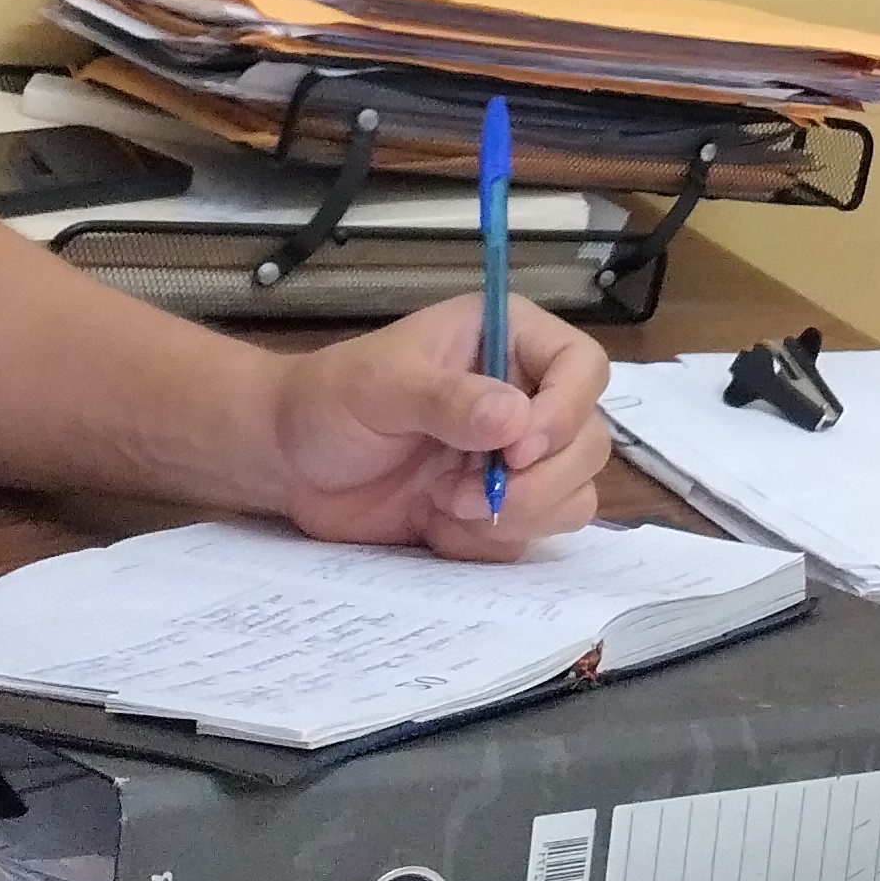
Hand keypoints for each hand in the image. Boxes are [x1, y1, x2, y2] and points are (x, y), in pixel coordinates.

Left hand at [266, 295, 615, 558]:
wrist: (289, 463)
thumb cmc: (328, 402)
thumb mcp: (380, 386)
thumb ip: (446, 399)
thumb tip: (514, 421)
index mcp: (508, 339)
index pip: (583, 367)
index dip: (566, 411)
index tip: (517, 449)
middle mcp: (525, 395)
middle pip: (590, 441)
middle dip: (539, 481)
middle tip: (469, 494)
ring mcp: (516, 457)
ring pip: (575, 495)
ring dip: (519, 514)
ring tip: (445, 506)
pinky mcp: (500, 508)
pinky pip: (533, 536)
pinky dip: (488, 541)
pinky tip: (437, 524)